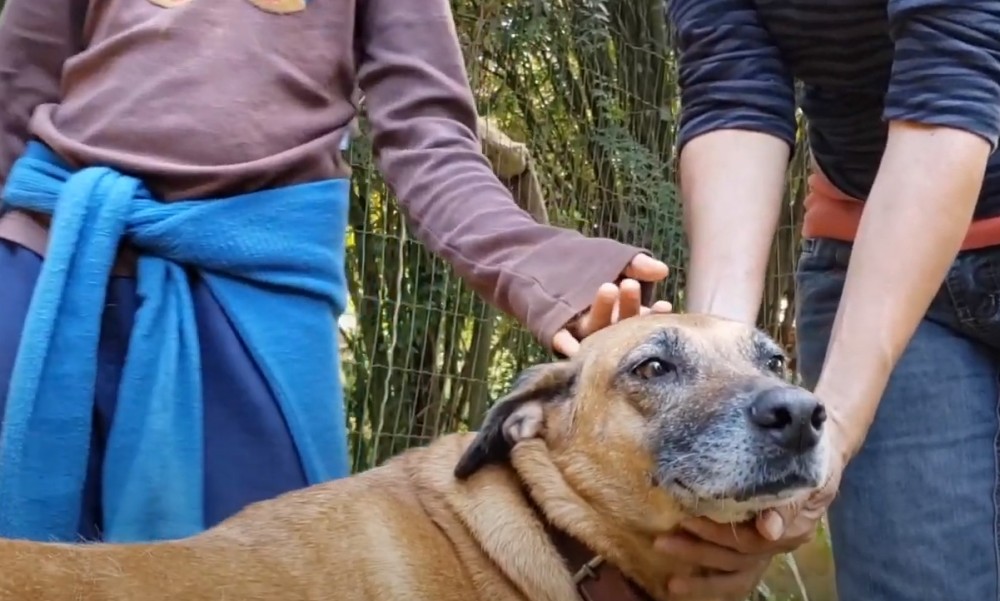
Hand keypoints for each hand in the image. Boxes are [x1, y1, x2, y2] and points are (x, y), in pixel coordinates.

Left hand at [551, 254, 671, 355]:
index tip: (664, 305)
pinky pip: (562, 341)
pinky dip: (567, 345)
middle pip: (620, 323)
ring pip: (595, 329)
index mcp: (622, 313)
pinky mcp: (557, 335)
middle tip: (630, 285)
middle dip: (628, 306)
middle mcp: (605, 327)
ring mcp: (582, 332)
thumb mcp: (616, 260)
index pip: (642, 318)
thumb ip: (637, 265)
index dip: (653, 314)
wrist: (546, 262)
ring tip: (608, 287)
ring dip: (603, 313)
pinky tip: (573, 347)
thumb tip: (662, 270)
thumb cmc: (590, 266)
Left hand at [656, 435, 847, 599]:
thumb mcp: (810, 470)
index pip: (752, 541)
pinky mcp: (759, 545)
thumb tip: (769, 529)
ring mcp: (769, 546)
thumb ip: (789, 499)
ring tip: (671, 580)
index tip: (688, 521)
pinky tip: (685, 584)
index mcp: (794, 527)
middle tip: (664, 542)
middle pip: (738, 557)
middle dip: (699, 552)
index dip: (717, 533)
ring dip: (702, 575)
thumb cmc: (813, 454)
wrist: (821, 445)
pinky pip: (737, 573)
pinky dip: (712, 581)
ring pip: (736, 571)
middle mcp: (781, 542)